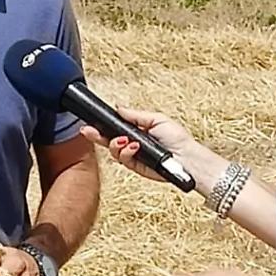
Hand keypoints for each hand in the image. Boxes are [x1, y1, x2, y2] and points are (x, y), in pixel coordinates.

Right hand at [82, 107, 196, 183]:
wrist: (186, 158)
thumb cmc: (178, 139)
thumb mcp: (156, 119)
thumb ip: (135, 115)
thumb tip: (119, 108)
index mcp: (137, 131)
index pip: (115, 129)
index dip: (102, 127)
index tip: (90, 124)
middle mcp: (133, 144)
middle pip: (109, 141)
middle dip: (97, 136)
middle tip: (88, 131)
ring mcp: (134, 157)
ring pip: (114, 152)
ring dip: (115, 145)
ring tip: (124, 140)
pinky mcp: (137, 168)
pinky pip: (124, 161)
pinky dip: (126, 153)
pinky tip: (134, 147)